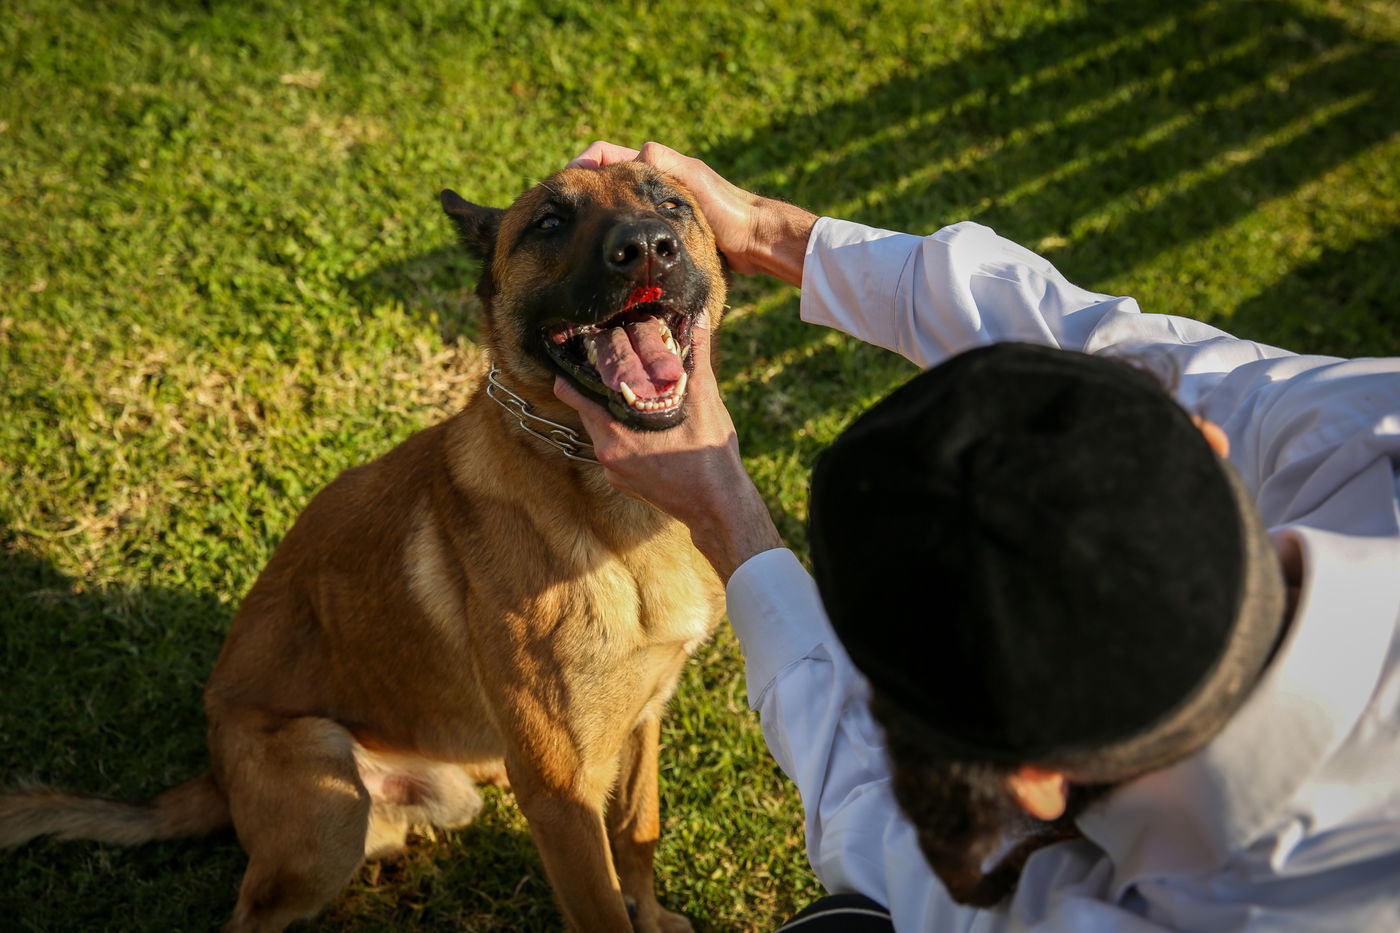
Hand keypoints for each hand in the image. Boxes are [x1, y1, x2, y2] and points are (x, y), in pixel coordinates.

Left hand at [552, 312, 783, 580]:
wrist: (719, 508)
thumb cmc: (711, 456)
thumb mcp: (705, 400)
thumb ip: (697, 356)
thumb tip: (698, 319)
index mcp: (617, 432)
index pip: (575, 395)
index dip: (574, 372)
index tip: (578, 355)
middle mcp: (608, 454)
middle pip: (590, 411)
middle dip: (600, 390)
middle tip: (615, 368)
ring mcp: (614, 472)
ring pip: (603, 431)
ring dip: (614, 413)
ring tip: (635, 394)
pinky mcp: (624, 484)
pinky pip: (616, 451)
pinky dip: (626, 436)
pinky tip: (647, 427)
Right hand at [568, 140, 816, 286]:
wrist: (755, 240)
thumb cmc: (728, 210)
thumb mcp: (693, 182)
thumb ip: (666, 164)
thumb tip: (637, 152)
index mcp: (653, 165)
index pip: (603, 156)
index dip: (581, 166)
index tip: (565, 184)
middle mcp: (649, 184)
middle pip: (602, 182)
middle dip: (581, 193)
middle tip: (562, 215)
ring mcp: (653, 209)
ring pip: (612, 207)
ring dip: (594, 215)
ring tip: (575, 234)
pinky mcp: (660, 233)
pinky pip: (627, 230)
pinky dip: (612, 237)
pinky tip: (604, 255)